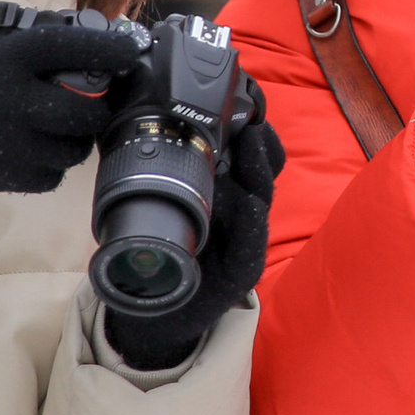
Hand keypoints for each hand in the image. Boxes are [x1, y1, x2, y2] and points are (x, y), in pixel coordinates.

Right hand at [0, 20, 144, 193]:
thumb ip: (33, 41)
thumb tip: (92, 37)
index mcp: (9, 56)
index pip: (73, 46)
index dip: (110, 49)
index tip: (131, 52)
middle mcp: (15, 98)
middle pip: (87, 110)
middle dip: (97, 108)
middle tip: (92, 102)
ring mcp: (11, 142)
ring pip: (75, 148)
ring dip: (75, 138)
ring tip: (56, 125)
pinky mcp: (6, 176)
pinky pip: (53, 176)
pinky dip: (51, 165)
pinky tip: (34, 148)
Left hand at [105, 105, 285, 368]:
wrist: (153, 312)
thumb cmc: (162, 254)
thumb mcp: (163, 204)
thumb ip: (166, 173)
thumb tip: (149, 125)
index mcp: (228, 194)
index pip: (255, 155)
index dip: (255, 129)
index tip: (243, 102)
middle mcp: (243, 215)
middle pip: (266, 171)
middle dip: (262, 142)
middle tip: (250, 118)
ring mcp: (246, 243)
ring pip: (262, 199)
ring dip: (259, 169)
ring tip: (250, 142)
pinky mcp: (241, 273)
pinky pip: (251, 244)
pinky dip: (251, 221)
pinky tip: (247, 201)